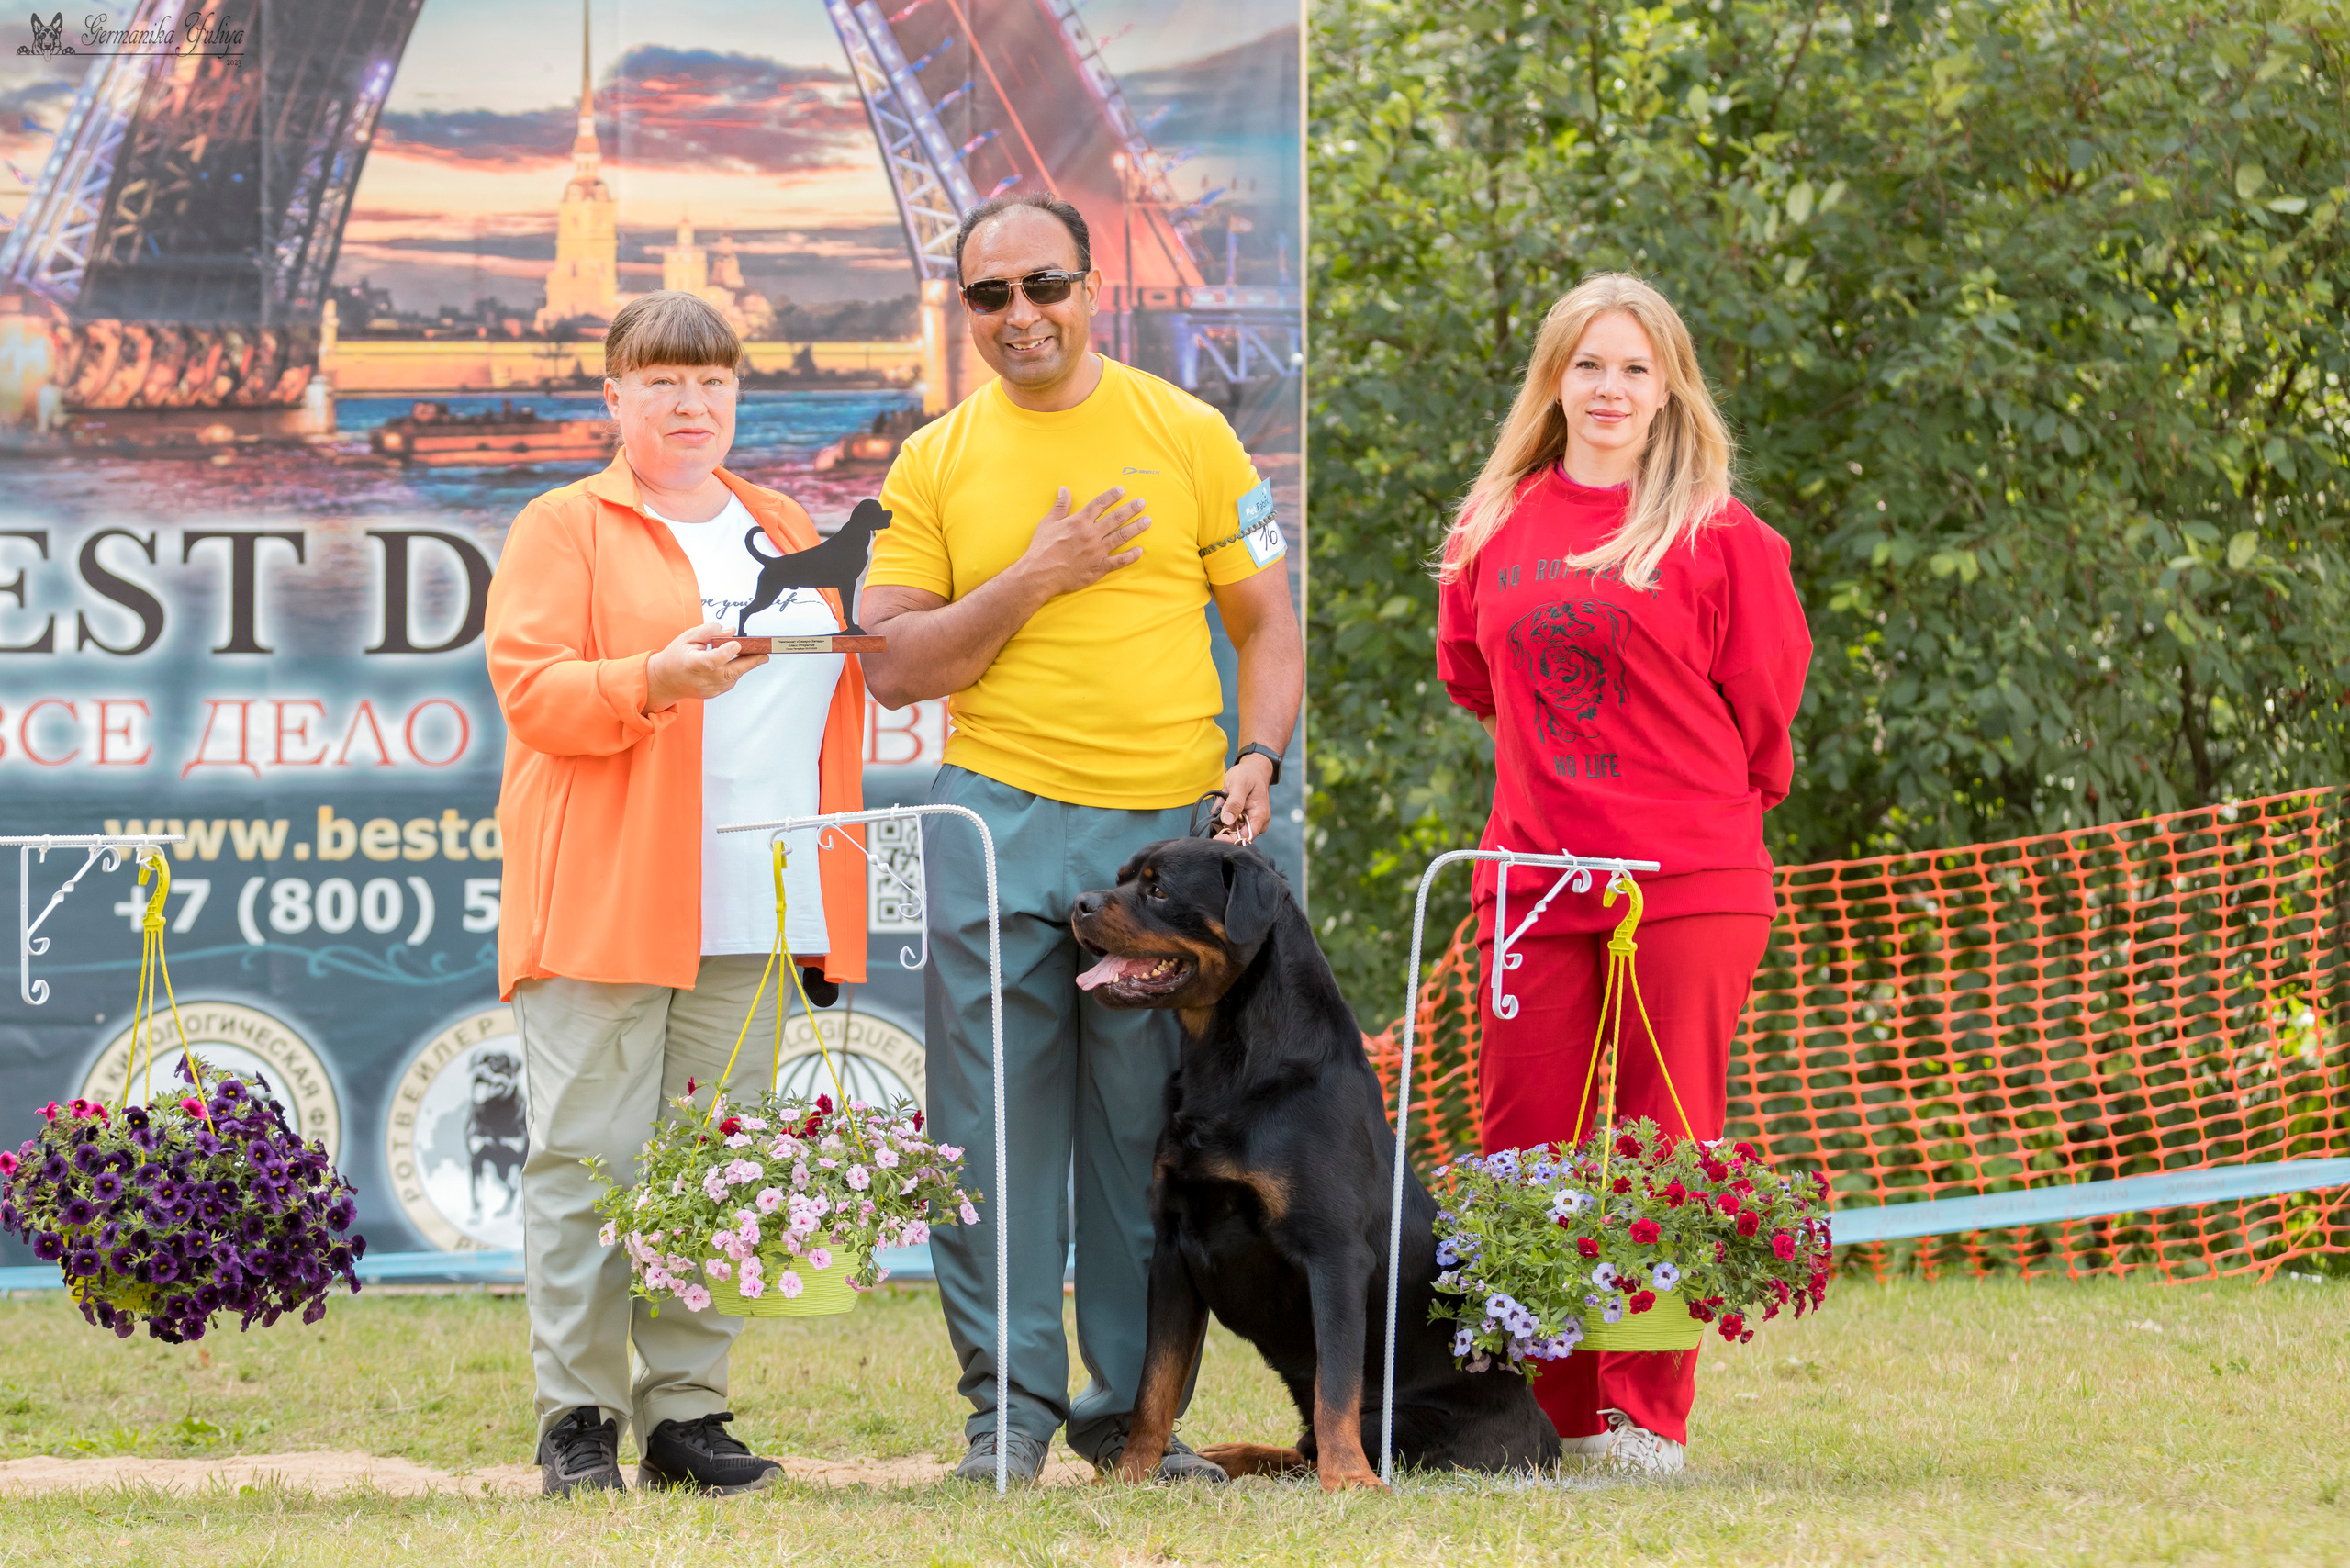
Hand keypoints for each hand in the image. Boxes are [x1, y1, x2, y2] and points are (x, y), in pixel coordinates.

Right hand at [645, 620, 767, 710]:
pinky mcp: (713, 693)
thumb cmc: (677, 656)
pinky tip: (738, 662)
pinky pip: (730, 681)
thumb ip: (709, 631)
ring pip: (732, 677)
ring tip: (755, 654)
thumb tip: (731, 631)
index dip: (725, 654)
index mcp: (691, 663)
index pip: (710, 661)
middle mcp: (700, 679)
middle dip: (749, 663)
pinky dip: (736, 671)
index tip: (737, 644)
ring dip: (744, 666)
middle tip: (764, 654)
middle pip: (728, 673)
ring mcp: (708, 689)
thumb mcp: (688, 636)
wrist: (666, 680)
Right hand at [1015, 485, 1150, 596]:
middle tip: (1142, 503)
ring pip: (1121, 537)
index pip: (1099, 504)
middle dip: (1131, 509)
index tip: (1122, 490)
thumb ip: (1060, 506)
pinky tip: (1139, 551)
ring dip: (1136, 528)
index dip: (1111, 496)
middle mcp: (1091, 534)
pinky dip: (1130, 556)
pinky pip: (1119, 561)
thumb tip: (1063, 489)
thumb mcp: (1048, 523)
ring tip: (1147, 521)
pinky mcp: (1098, 567)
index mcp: (1079, 522)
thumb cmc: (1042, 548)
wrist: (1040, 573)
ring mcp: (1097, 551)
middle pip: (1116, 518)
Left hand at [1215, 752, 1275, 843]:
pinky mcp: (1241, 817)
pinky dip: (1222, 811)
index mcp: (1259, 815)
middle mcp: (1256, 821)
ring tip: (1225, 796)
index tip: (1217, 837)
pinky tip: (1225, 799)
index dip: (1231, 840)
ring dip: (1222, 814)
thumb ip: (1234, 803)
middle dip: (1224, 821)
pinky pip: (1227, 821)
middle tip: (1222, 803)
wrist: (1252, 769)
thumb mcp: (1239, 785)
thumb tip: (1227, 821)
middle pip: (1236, 834)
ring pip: (1229, 827)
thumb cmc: (1248, 774)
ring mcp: (1248, 820)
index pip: (1246, 837)